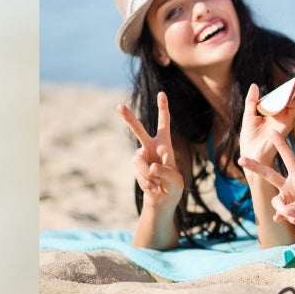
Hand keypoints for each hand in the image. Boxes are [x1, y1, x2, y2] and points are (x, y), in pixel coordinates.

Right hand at [117, 91, 184, 212]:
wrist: (161, 200)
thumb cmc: (173, 187)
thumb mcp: (176, 180)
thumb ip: (166, 170)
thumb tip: (151, 166)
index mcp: (165, 144)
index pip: (164, 123)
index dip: (163, 108)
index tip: (161, 93)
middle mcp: (150, 147)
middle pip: (138, 130)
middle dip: (129, 119)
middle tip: (119, 106)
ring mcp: (141, 157)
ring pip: (140, 163)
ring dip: (149, 176)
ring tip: (158, 184)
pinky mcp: (135, 168)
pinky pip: (139, 174)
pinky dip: (147, 183)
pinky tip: (153, 187)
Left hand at [238, 82, 294, 166]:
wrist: (253, 154)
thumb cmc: (250, 139)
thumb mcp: (249, 115)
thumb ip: (252, 101)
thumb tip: (254, 85)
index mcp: (270, 113)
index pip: (279, 98)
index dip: (284, 89)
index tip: (291, 79)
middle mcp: (279, 115)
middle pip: (288, 99)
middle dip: (294, 88)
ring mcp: (284, 119)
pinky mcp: (287, 123)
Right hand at [238, 133, 294, 239]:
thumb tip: (285, 212)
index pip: (288, 158)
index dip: (281, 145)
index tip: (272, 131)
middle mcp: (290, 186)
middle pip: (269, 174)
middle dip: (255, 166)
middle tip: (240, 159)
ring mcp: (287, 199)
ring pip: (275, 200)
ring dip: (282, 208)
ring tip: (293, 215)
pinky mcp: (286, 213)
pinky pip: (278, 213)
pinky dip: (282, 217)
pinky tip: (288, 219)